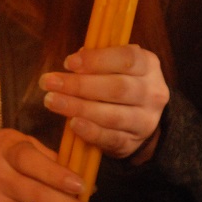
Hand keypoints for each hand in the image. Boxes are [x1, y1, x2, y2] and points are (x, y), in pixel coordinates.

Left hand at [39, 45, 168, 162]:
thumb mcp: (116, 66)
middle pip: (117, 88)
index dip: (97, 60)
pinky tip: (72, 123)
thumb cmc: (120, 83)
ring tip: (51, 101)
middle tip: (48, 82)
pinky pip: (110, 138)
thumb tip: (76, 59)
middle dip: (79, 85)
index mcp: (148, 66)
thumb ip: (98, 60)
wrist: (140, 119)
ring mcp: (145, 121)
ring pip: (112, 116)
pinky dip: (90, 131)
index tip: (68, 62)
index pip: (128, 59)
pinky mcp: (133, 143)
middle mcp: (152, 93)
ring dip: (78, 108)